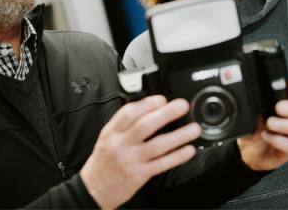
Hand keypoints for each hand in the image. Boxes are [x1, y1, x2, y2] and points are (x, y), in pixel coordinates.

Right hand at [80, 95, 200, 208]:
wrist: (94, 190)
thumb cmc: (103, 161)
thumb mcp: (107, 136)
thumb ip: (124, 123)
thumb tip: (148, 107)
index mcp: (111, 132)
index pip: (128, 113)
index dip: (147, 103)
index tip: (161, 99)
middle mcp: (121, 144)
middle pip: (145, 126)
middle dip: (166, 114)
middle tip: (182, 106)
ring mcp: (131, 160)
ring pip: (157, 145)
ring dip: (178, 136)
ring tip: (193, 129)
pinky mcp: (139, 175)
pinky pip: (162, 164)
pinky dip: (177, 156)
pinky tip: (188, 150)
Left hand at [237, 78, 287, 170]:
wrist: (247, 151)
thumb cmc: (254, 128)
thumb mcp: (253, 111)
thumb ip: (256, 101)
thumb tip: (251, 90)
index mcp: (287, 107)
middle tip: (278, 107)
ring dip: (286, 125)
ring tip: (270, 123)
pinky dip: (278, 140)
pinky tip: (266, 136)